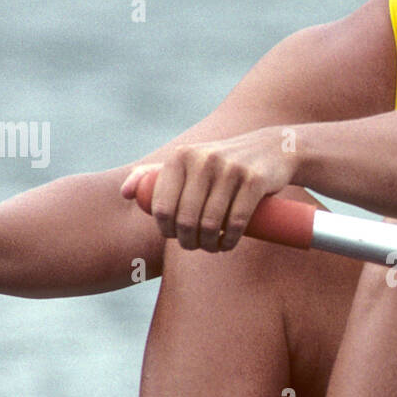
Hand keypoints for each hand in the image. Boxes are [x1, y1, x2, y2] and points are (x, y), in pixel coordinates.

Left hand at [121, 128, 296, 251]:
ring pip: (210, 223)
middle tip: (196, 246)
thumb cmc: (223, 164)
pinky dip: (230, 240)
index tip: (176, 237)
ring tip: (212, 247)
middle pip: (186, 219)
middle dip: (189, 241)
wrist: (272, 149)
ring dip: (209, 245)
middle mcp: (203, 159)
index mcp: (181, 157)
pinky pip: (236, 221)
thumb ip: (155, 175)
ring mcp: (230, 168)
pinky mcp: (254, 180)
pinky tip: (228, 244)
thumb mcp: (190, 161)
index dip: (167, 230)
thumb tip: (124, 193)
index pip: (162, 207)